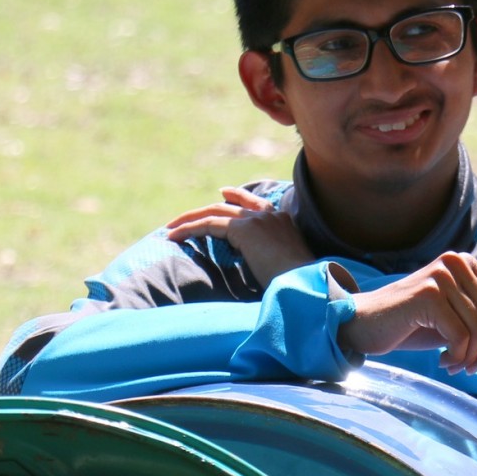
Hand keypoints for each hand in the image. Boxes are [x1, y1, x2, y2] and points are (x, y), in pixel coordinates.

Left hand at [166, 187, 314, 288]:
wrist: (305, 281)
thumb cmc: (299, 282)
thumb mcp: (286, 264)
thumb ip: (273, 256)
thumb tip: (263, 265)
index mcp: (283, 221)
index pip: (256, 202)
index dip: (238, 196)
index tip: (224, 193)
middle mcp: (270, 215)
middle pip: (230, 204)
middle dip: (204, 210)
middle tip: (183, 218)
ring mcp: (257, 219)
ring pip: (215, 211)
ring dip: (190, 219)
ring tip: (171, 229)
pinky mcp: (243, 229)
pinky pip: (208, 224)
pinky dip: (189, 229)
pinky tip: (175, 237)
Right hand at [339, 251, 476, 375]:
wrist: (364, 326)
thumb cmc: (412, 325)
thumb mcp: (461, 323)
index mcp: (469, 265)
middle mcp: (457, 263)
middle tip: (468, 368)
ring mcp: (442, 275)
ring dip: (472, 358)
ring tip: (454, 366)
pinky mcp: (428, 294)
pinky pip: (461, 335)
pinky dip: (457, 357)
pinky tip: (442, 361)